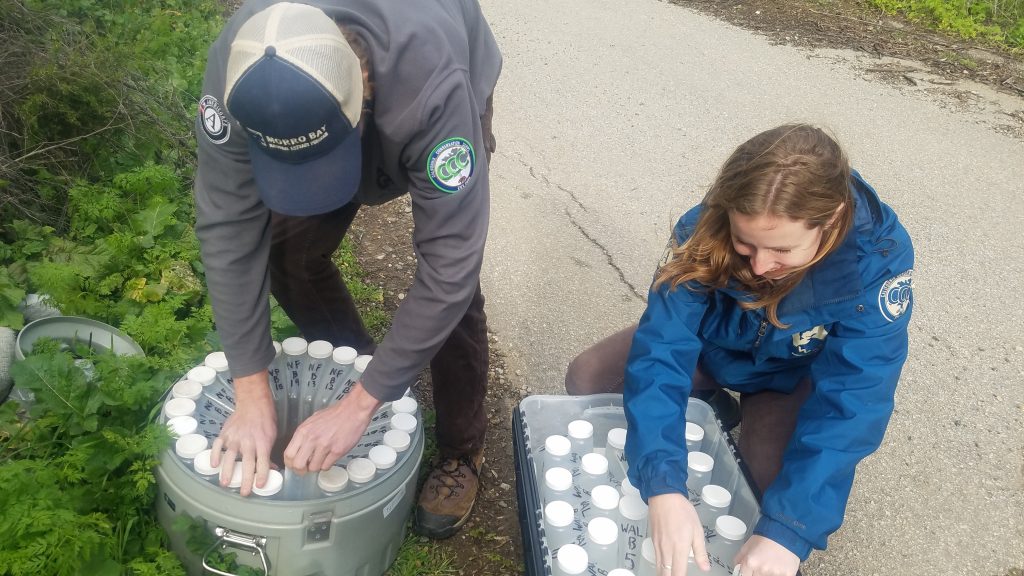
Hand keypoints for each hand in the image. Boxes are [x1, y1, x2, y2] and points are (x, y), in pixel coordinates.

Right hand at [210, 371, 276, 496]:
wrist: (253, 402)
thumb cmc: (265, 420)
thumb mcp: (272, 436)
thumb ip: (269, 453)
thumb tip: (271, 469)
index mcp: (262, 442)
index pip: (262, 462)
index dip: (262, 475)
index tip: (259, 486)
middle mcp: (248, 442)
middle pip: (247, 464)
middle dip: (246, 480)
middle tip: (244, 493)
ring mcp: (235, 438)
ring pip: (230, 457)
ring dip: (227, 471)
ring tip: (225, 483)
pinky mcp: (225, 434)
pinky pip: (217, 446)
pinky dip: (214, 455)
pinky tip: (213, 465)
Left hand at [283, 381, 381, 473]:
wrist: (353, 411)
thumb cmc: (334, 415)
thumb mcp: (312, 421)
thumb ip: (304, 436)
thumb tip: (298, 450)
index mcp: (303, 431)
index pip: (288, 455)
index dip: (290, 464)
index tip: (294, 466)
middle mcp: (312, 439)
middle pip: (297, 465)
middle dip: (300, 471)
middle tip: (305, 469)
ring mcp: (325, 446)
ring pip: (313, 468)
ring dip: (316, 467)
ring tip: (321, 460)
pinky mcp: (337, 451)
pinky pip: (326, 466)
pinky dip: (327, 465)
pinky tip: (330, 457)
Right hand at [648, 493, 711, 574]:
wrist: (664, 497)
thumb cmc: (683, 512)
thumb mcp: (697, 530)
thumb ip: (700, 552)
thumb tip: (705, 568)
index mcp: (679, 548)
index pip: (678, 573)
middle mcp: (666, 550)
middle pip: (665, 574)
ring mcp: (658, 546)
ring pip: (659, 568)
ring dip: (664, 575)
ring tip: (671, 575)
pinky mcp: (653, 541)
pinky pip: (656, 559)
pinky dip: (660, 567)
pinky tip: (665, 567)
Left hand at [734, 535, 799, 575]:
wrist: (785, 532)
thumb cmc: (766, 537)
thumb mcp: (747, 545)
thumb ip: (740, 558)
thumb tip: (737, 567)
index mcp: (750, 562)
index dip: (747, 572)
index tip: (750, 571)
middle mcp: (762, 570)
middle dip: (758, 572)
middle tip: (763, 562)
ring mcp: (775, 573)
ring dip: (769, 572)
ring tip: (772, 562)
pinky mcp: (788, 575)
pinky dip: (780, 573)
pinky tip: (780, 565)